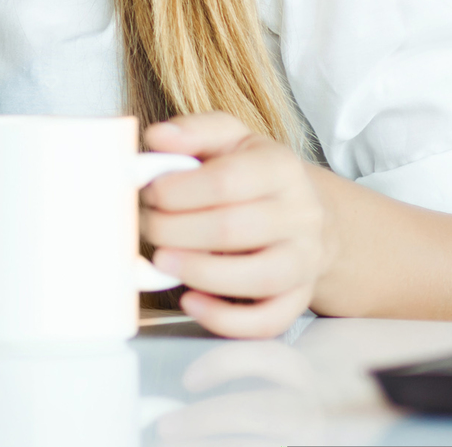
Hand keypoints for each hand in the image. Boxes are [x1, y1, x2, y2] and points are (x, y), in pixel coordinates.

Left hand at [140, 112, 329, 338]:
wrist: (305, 214)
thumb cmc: (253, 174)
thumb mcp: (229, 138)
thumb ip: (192, 132)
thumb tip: (157, 138)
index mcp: (280, 167)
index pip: (225, 181)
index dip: (177, 190)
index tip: (148, 192)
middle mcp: (300, 215)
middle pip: (234, 229)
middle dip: (175, 230)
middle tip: (146, 226)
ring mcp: (303, 261)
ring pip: (258, 277)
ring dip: (199, 272)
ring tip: (161, 261)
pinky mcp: (297, 299)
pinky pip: (268, 320)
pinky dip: (225, 319)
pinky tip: (190, 300)